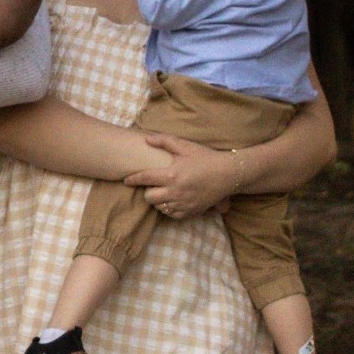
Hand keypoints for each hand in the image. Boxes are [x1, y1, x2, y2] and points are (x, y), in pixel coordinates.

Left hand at [123, 132, 237, 216]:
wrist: (227, 174)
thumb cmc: (205, 158)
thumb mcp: (185, 146)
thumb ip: (164, 141)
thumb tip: (146, 139)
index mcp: (171, 174)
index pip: (144, 178)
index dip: (132, 179)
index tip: (126, 180)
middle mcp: (175, 191)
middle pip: (148, 198)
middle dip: (147, 191)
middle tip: (152, 186)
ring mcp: (183, 203)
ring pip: (159, 207)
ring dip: (158, 200)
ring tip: (163, 192)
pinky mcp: (191, 211)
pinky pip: (172, 214)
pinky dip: (169, 208)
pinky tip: (173, 200)